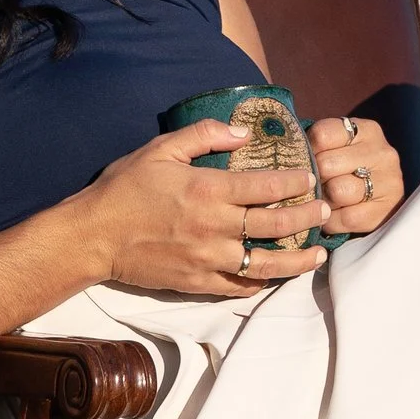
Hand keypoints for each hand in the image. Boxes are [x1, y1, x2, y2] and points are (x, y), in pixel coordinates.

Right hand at [78, 123, 325, 298]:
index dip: (294, 182)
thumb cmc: (124, 189)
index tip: (310, 178)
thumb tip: (242, 132)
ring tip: (319, 254)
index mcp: (208, 190)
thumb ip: (204, 136)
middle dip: (307, 217)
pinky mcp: (198, 282)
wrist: (93, 237)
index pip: (265, 186)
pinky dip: (262, 282)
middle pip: (275, 225)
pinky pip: (240, 286)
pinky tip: (277, 275)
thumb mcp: (160, 149)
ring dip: (297, 259)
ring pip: (265, 263)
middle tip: (326, 210)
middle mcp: (214, 227)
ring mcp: (208, 259)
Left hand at [307, 113, 400, 238]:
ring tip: (322, 200)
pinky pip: (345, 218)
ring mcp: (388, 183)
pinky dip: (331, 221)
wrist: (377, 200)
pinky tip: (331, 216)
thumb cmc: (347, 170)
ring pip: (338, 191)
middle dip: (314, 178)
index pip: (323, 135)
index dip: (308, 150)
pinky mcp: (384, 211)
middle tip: (311, 185)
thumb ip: (317, 144)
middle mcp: (383, 153)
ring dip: (323, 200)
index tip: (306, 160)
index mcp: (367, 131)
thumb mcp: (337, 147)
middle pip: (327, 164)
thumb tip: (285, 152)